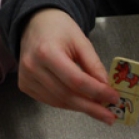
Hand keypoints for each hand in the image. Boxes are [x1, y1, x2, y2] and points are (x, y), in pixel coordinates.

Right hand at [18, 8, 119, 124]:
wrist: (35, 24)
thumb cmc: (59, 29)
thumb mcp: (81, 41)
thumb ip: (94, 64)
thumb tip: (106, 88)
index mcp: (47, 52)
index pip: (76, 80)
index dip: (97, 92)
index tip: (114, 98)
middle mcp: (33, 67)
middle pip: (67, 95)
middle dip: (91, 107)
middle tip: (110, 115)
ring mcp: (26, 78)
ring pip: (59, 102)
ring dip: (81, 107)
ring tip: (99, 110)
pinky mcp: (25, 85)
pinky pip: (50, 101)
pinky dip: (68, 104)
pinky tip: (81, 102)